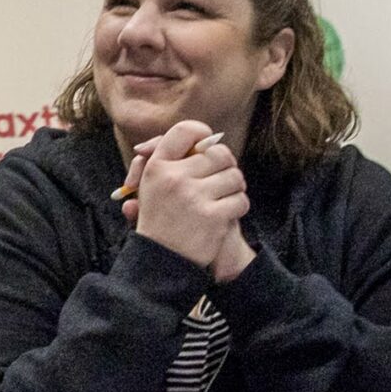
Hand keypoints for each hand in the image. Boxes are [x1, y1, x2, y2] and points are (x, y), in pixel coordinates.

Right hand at [123, 121, 246, 271]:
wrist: (160, 260)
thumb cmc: (159, 219)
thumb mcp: (149, 186)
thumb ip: (168, 159)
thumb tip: (198, 139)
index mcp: (156, 166)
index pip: (185, 130)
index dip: (202, 134)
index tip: (207, 146)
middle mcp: (174, 177)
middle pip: (219, 153)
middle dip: (226, 165)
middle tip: (223, 177)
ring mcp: (193, 196)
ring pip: (234, 176)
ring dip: (234, 187)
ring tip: (224, 198)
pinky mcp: (212, 215)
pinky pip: (241, 199)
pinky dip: (238, 207)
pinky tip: (226, 214)